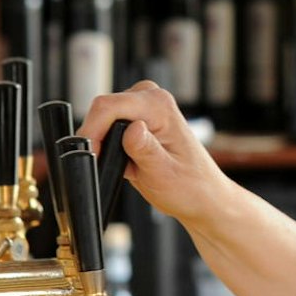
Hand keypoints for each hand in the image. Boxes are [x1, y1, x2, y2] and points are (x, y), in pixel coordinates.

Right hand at [76, 83, 232, 224]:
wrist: (202, 196)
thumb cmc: (190, 187)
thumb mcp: (163, 173)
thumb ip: (144, 150)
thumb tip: (132, 129)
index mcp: (159, 106)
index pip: (109, 106)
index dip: (93, 131)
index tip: (93, 155)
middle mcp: (151, 99)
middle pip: (102, 109)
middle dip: (98, 138)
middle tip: (111, 166)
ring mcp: (143, 107)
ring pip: (102, 118)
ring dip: (104, 143)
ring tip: (126, 166)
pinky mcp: (137, 118)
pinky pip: (109, 126)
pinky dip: (109, 145)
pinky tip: (127, 161)